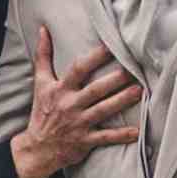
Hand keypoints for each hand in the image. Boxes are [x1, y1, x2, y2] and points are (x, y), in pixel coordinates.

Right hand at [5, 27, 146, 177]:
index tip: (110, 47)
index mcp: (60, 89)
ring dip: (121, 101)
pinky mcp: (85, 141)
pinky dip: (121, 135)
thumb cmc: (42, 112)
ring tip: (139, 91)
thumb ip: (43, 56)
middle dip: (113, 80)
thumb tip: (43, 30)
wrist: (37, 148)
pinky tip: (137, 131)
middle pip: (95, 90)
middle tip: (131, 70)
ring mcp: (78, 124)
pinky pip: (105, 137)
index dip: (94, 58)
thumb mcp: (40, 83)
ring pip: (103, 110)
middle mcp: (70, 105)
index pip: (78, 70)